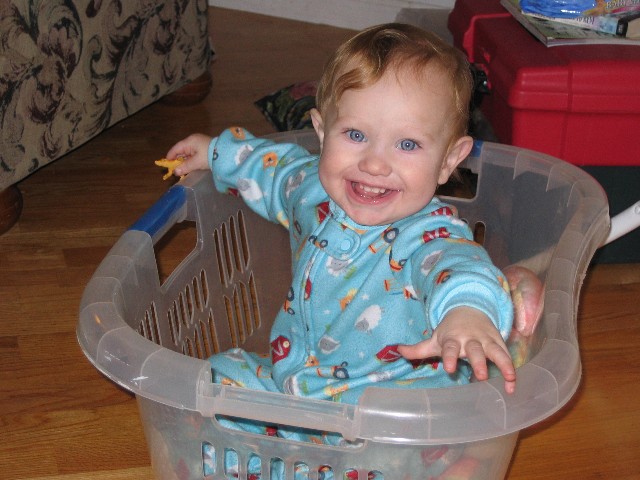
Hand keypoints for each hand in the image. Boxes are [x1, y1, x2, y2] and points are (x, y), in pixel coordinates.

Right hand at [165, 133, 212, 175]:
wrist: (226, 153)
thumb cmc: (209, 156)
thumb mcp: (196, 163)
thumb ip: (185, 167)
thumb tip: (175, 172)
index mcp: (190, 141)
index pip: (176, 148)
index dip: (170, 156)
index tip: (167, 164)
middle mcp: (193, 140)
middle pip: (181, 150)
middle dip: (178, 159)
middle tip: (175, 169)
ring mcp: (199, 143)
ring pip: (188, 152)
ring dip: (185, 160)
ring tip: (182, 169)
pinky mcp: (204, 147)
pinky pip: (193, 153)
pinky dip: (191, 159)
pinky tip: (190, 165)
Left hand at [397, 307, 515, 393]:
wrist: (470, 308)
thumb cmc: (450, 331)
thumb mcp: (435, 339)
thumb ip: (418, 349)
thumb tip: (397, 351)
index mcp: (452, 339)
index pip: (450, 348)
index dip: (450, 357)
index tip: (449, 368)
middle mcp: (470, 339)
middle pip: (475, 350)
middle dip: (478, 362)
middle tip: (481, 376)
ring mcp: (486, 340)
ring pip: (495, 351)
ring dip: (502, 364)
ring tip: (509, 379)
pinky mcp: (498, 343)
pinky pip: (506, 356)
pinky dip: (511, 370)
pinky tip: (513, 387)